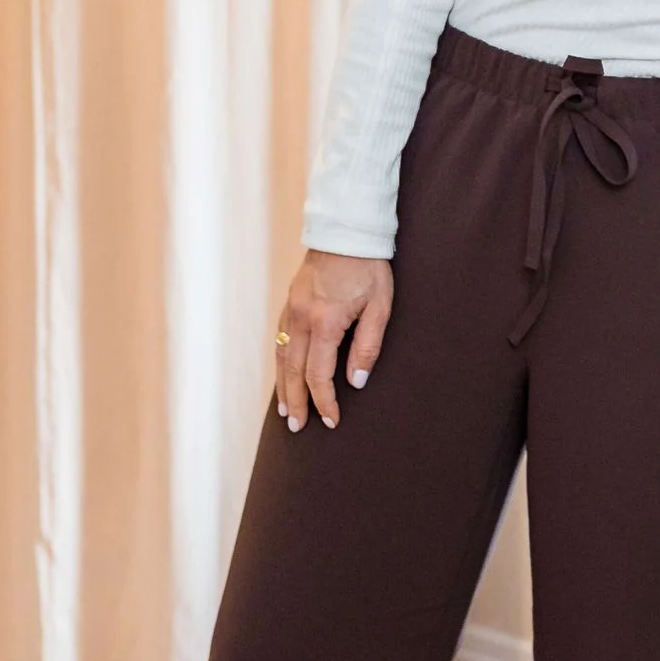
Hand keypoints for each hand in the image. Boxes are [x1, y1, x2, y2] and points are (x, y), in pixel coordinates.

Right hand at [275, 249, 393, 431]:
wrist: (346, 232)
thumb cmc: (369, 269)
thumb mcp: (380, 307)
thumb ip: (367, 346)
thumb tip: (356, 382)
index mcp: (326, 322)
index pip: (319, 374)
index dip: (325, 401)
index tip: (332, 420)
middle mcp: (301, 319)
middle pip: (293, 372)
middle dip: (296, 402)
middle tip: (298, 428)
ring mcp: (291, 311)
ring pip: (281, 358)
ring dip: (282, 387)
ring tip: (285, 411)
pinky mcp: (288, 304)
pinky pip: (279, 341)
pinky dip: (280, 363)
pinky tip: (283, 375)